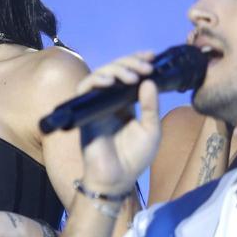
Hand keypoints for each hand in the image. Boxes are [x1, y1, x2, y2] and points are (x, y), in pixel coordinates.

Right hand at [74, 52, 161, 194]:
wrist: (116, 179)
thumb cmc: (134, 158)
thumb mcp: (151, 130)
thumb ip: (151, 106)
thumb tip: (149, 81)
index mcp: (126, 103)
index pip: (128, 74)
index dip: (137, 62)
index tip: (151, 57)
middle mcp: (110, 100)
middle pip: (114, 70)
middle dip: (130, 63)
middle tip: (145, 67)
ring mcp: (96, 105)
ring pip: (100, 75)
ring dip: (116, 69)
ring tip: (132, 76)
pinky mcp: (85, 111)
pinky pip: (85, 88)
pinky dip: (96, 80)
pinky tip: (110, 81)